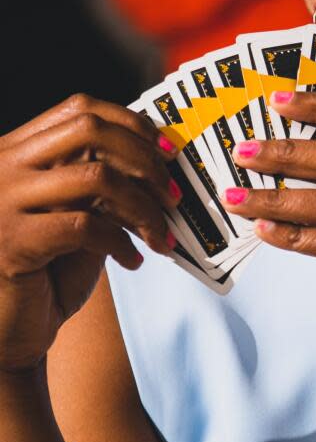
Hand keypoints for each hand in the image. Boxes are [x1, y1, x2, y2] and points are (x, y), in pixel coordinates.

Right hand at [0, 94, 179, 372]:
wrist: (5, 332)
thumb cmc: (46, 273)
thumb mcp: (71, 215)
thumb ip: (97, 182)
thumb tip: (159, 159)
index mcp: (16, 152)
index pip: (80, 110)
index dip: (132, 124)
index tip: (167, 151)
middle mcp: (5, 167)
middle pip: (90, 132)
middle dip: (144, 159)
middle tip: (172, 195)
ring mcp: (5, 202)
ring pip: (97, 178)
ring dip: (145, 208)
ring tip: (162, 237)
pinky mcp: (14, 243)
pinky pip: (87, 226)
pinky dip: (122, 243)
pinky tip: (133, 262)